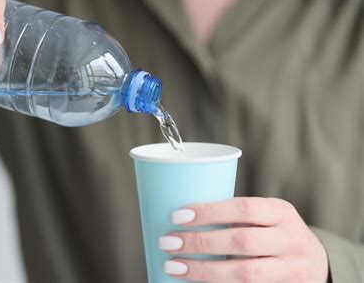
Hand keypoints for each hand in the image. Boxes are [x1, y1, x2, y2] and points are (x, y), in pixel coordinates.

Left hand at [159, 197, 328, 281]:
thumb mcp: (266, 216)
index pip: (244, 208)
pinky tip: (194, 282)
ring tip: (174, 266)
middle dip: (200, 242)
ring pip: (244, 273)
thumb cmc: (275, 233)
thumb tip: (183, 217)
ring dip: (203, 270)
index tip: (177, 216)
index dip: (209, 212)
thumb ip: (237, 216)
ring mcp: (290, 269)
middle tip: (168, 242)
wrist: (315, 262)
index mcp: (281, 212)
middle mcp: (290, 240)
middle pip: (242, 241)